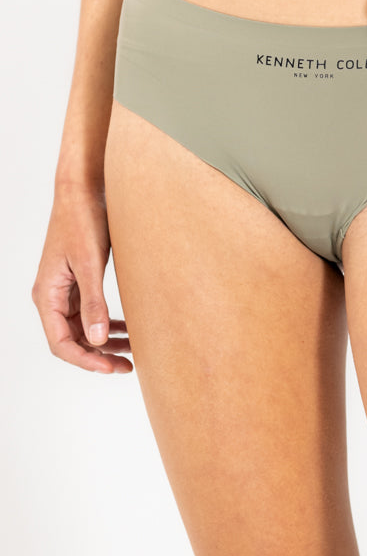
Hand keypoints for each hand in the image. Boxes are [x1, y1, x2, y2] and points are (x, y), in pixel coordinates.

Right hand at [32, 183, 132, 374]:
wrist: (84, 188)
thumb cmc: (82, 219)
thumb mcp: (90, 262)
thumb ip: (94, 302)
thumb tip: (98, 340)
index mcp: (46, 294)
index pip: (61, 343)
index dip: (86, 360)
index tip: (112, 368)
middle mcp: (52, 295)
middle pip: (71, 340)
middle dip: (98, 355)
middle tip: (128, 365)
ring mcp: (65, 287)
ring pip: (82, 327)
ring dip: (104, 340)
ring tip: (132, 351)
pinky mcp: (79, 278)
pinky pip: (89, 310)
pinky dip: (106, 322)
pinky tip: (125, 328)